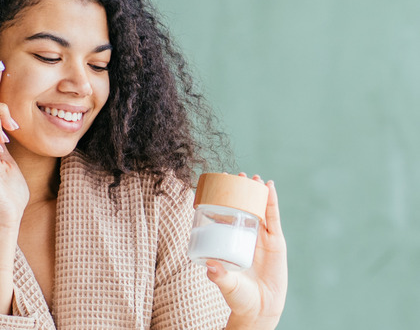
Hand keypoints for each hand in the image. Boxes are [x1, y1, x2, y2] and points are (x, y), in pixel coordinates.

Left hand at [207, 173, 287, 329]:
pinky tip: (269, 187)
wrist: (260, 310)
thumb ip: (219, 276)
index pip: (225, 215)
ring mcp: (261, 239)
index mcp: (230, 242)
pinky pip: (273, 219)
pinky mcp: (276, 243)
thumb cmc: (239, 297)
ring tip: (253, 177)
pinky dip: (272, 202)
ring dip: (256, 192)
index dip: (223, 200)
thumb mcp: (226, 284)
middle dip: (240, 191)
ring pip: (259, 210)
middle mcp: (245, 238)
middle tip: (236, 175)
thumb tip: (210, 265)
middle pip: (243, 208)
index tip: (218, 183)